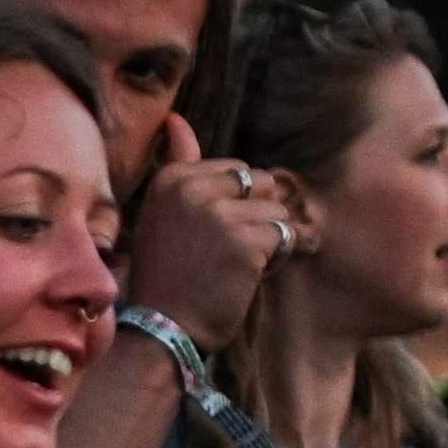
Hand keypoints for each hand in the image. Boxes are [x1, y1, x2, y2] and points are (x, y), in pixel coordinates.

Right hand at [123, 128, 301, 350]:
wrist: (163, 327)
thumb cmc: (165, 273)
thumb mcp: (160, 212)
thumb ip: (177, 163)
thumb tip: (177, 119)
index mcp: (172, 179)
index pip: (236, 170)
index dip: (237, 203)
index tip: (213, 234)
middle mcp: (193, 190)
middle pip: (261, 185)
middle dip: (258, 215)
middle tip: (230, 250)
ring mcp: (220, 215)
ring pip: (277, 211)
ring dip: (269, 239)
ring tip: (239, 264)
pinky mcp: (246, 242)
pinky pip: (286, 236)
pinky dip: (278, 257)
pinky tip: (251, 274)